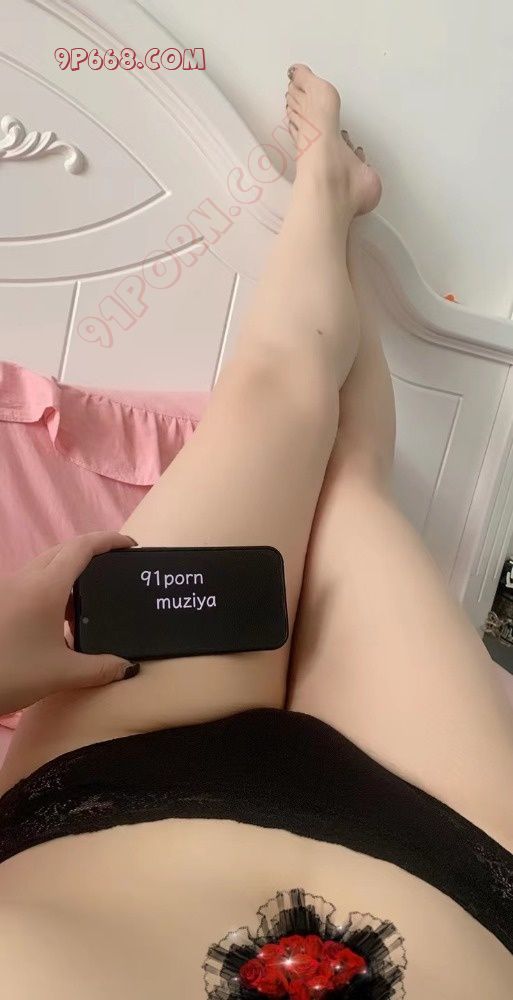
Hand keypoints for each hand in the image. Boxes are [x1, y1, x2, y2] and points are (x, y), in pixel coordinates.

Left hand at [0, 531, 139, 714]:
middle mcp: (25, 579)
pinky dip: (51, 585)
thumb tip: (128, 668)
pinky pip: (30, 580)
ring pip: (43, 564)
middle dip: (90, 551)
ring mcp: (7, 588)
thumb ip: (100, 669)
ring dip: (68, 570)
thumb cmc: (10, 673)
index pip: (82, 547)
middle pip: (62, 550)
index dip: (109, 540)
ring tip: (87, 596)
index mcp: (46, 587)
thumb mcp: (61, 674)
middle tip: (113, 566)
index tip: (129, 545)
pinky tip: (57, 616)